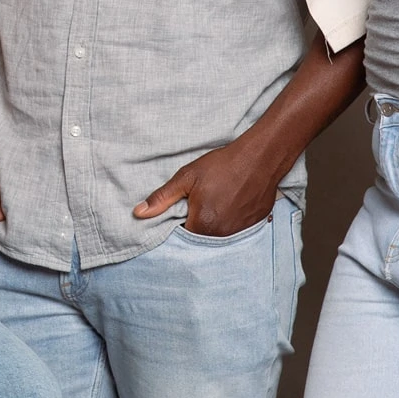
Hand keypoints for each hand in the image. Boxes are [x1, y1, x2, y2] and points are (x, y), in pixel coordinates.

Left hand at [133, 134, 280, 236]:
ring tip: (218, 203)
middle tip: (202, 203)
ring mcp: (240, 232)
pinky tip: (232, 205)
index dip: (180, 225)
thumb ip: (161, 198)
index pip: (182, 237)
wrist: (259, 158)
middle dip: (197, 225)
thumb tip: (138, 213)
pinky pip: (236, 232)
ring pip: (219, 237)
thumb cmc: (222, 166)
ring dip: (214, 226)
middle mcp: (222, 235)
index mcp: (203, 225)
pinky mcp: (253, 226)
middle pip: (201, 239)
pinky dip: (231, 223)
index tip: (183, 210)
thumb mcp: (187, 177)